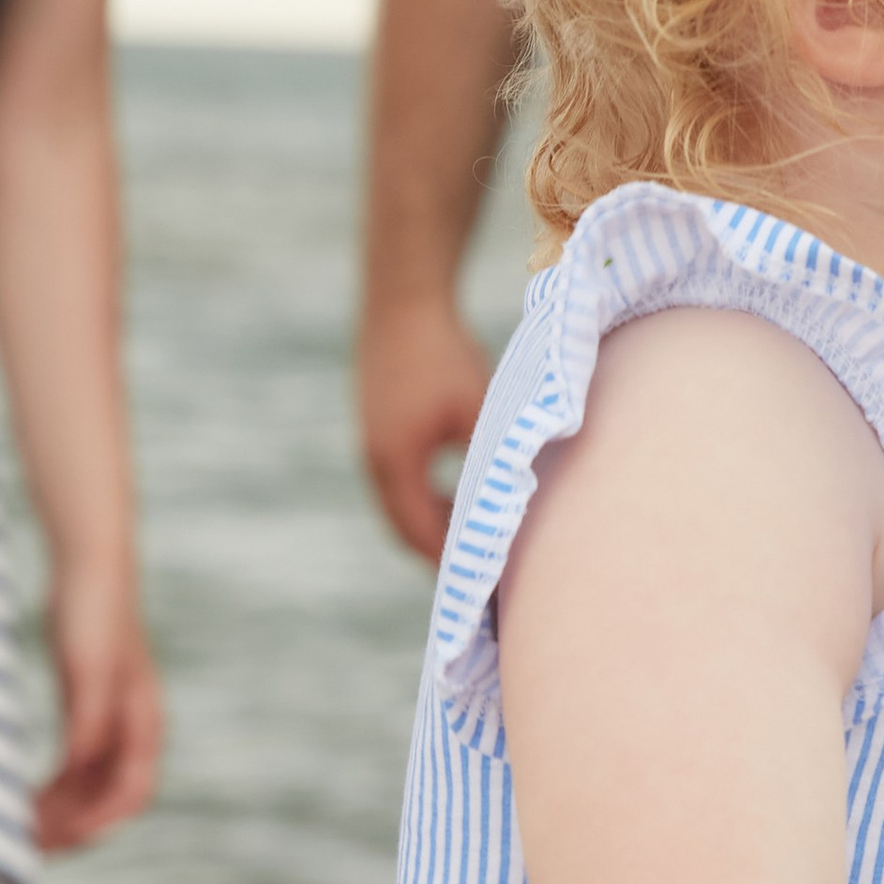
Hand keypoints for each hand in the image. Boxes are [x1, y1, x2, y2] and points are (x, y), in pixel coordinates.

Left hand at [35, 560, 162, 849]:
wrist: (89, 566)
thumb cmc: (93, 613)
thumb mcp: (89, 667)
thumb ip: (87, 718)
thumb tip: (77, 768)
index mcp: (144, 722)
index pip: (132, 793)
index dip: (98, 824)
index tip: (58, 844)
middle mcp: (133, 729)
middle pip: (109, 798)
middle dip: (73, 827)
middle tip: (26, 848)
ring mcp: (110, 722)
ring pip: (89, 786)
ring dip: (61, 813)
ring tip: (16, 830)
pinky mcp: (85, 711)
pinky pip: (73, 767)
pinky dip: (52, 788)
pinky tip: (20, 798)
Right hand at [360, 292, 491, 559]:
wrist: (403, 298)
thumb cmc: (444, 354)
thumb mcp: (476, 411)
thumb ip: (489, 459)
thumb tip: (512, 502)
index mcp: (395, 464)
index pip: (422, 535)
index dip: (453, 563)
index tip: (485, 584)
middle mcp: (374, 460)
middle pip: (404, 527)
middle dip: (439, 553)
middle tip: (479, 575)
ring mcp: (370, 442)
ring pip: (400, 503)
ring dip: (432, 523)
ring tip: (473, 539)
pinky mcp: (376, 425)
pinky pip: (398, 479)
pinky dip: (424, 497)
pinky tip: (458, 491)